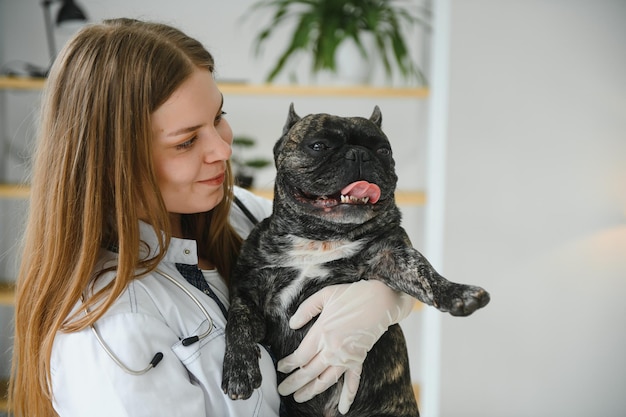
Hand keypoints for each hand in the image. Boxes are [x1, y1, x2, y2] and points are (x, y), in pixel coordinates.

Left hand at [276, 280, 413, 413]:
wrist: (380, 300)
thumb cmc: (351, 295)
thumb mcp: (324, 295)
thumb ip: (306, 310)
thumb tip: (292, 324)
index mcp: (321, 332)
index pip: (300, 356)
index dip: (288, 365)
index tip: (280, 368)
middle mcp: (332, 349)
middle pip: (308, 372)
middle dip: (293, 383)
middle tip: (281, 390)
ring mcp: (346, 357)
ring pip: (325, 380)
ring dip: (311, 391)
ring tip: (299, 397)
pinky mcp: (359, 359)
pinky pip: (352, 381)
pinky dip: (347, 396)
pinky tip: (343, 409)